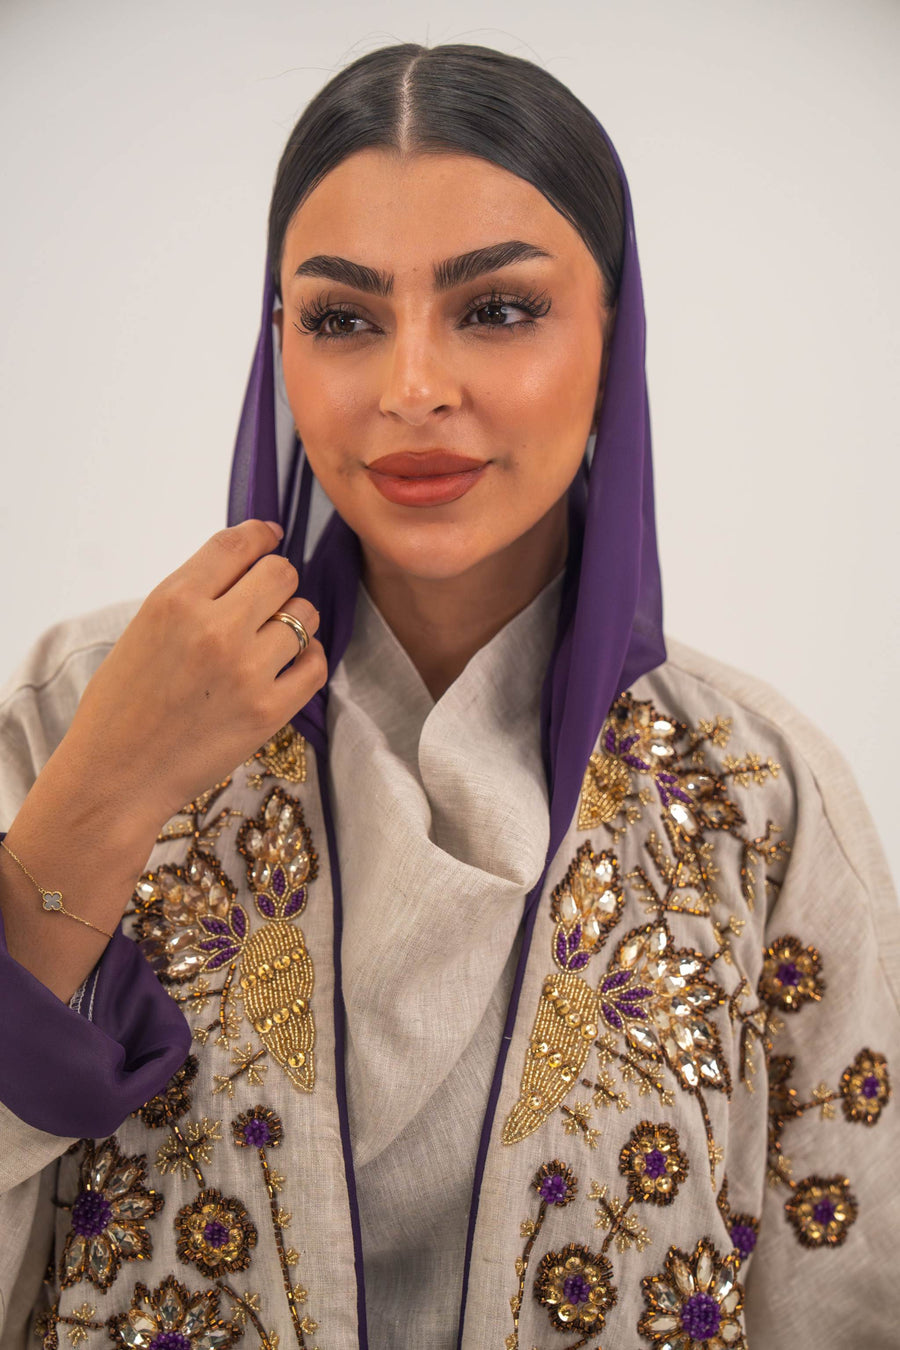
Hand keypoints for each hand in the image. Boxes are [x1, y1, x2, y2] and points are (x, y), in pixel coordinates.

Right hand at [58, 519, 325, 825]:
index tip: (270, 536)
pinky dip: (308, 658)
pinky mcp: (270, 710)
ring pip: (305, 615)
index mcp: (175, 600)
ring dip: (294, 621)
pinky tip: (290, 664)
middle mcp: (215, 628)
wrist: (117, 776)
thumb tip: (244, 568)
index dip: (260, 534)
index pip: (237, 544)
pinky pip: (316, 664)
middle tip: (266, 600)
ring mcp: (247, 670)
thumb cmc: (122, 705)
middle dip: (277, 581)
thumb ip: (193, 595)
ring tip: (270, 640)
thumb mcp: (144, 628)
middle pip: (281, 573)